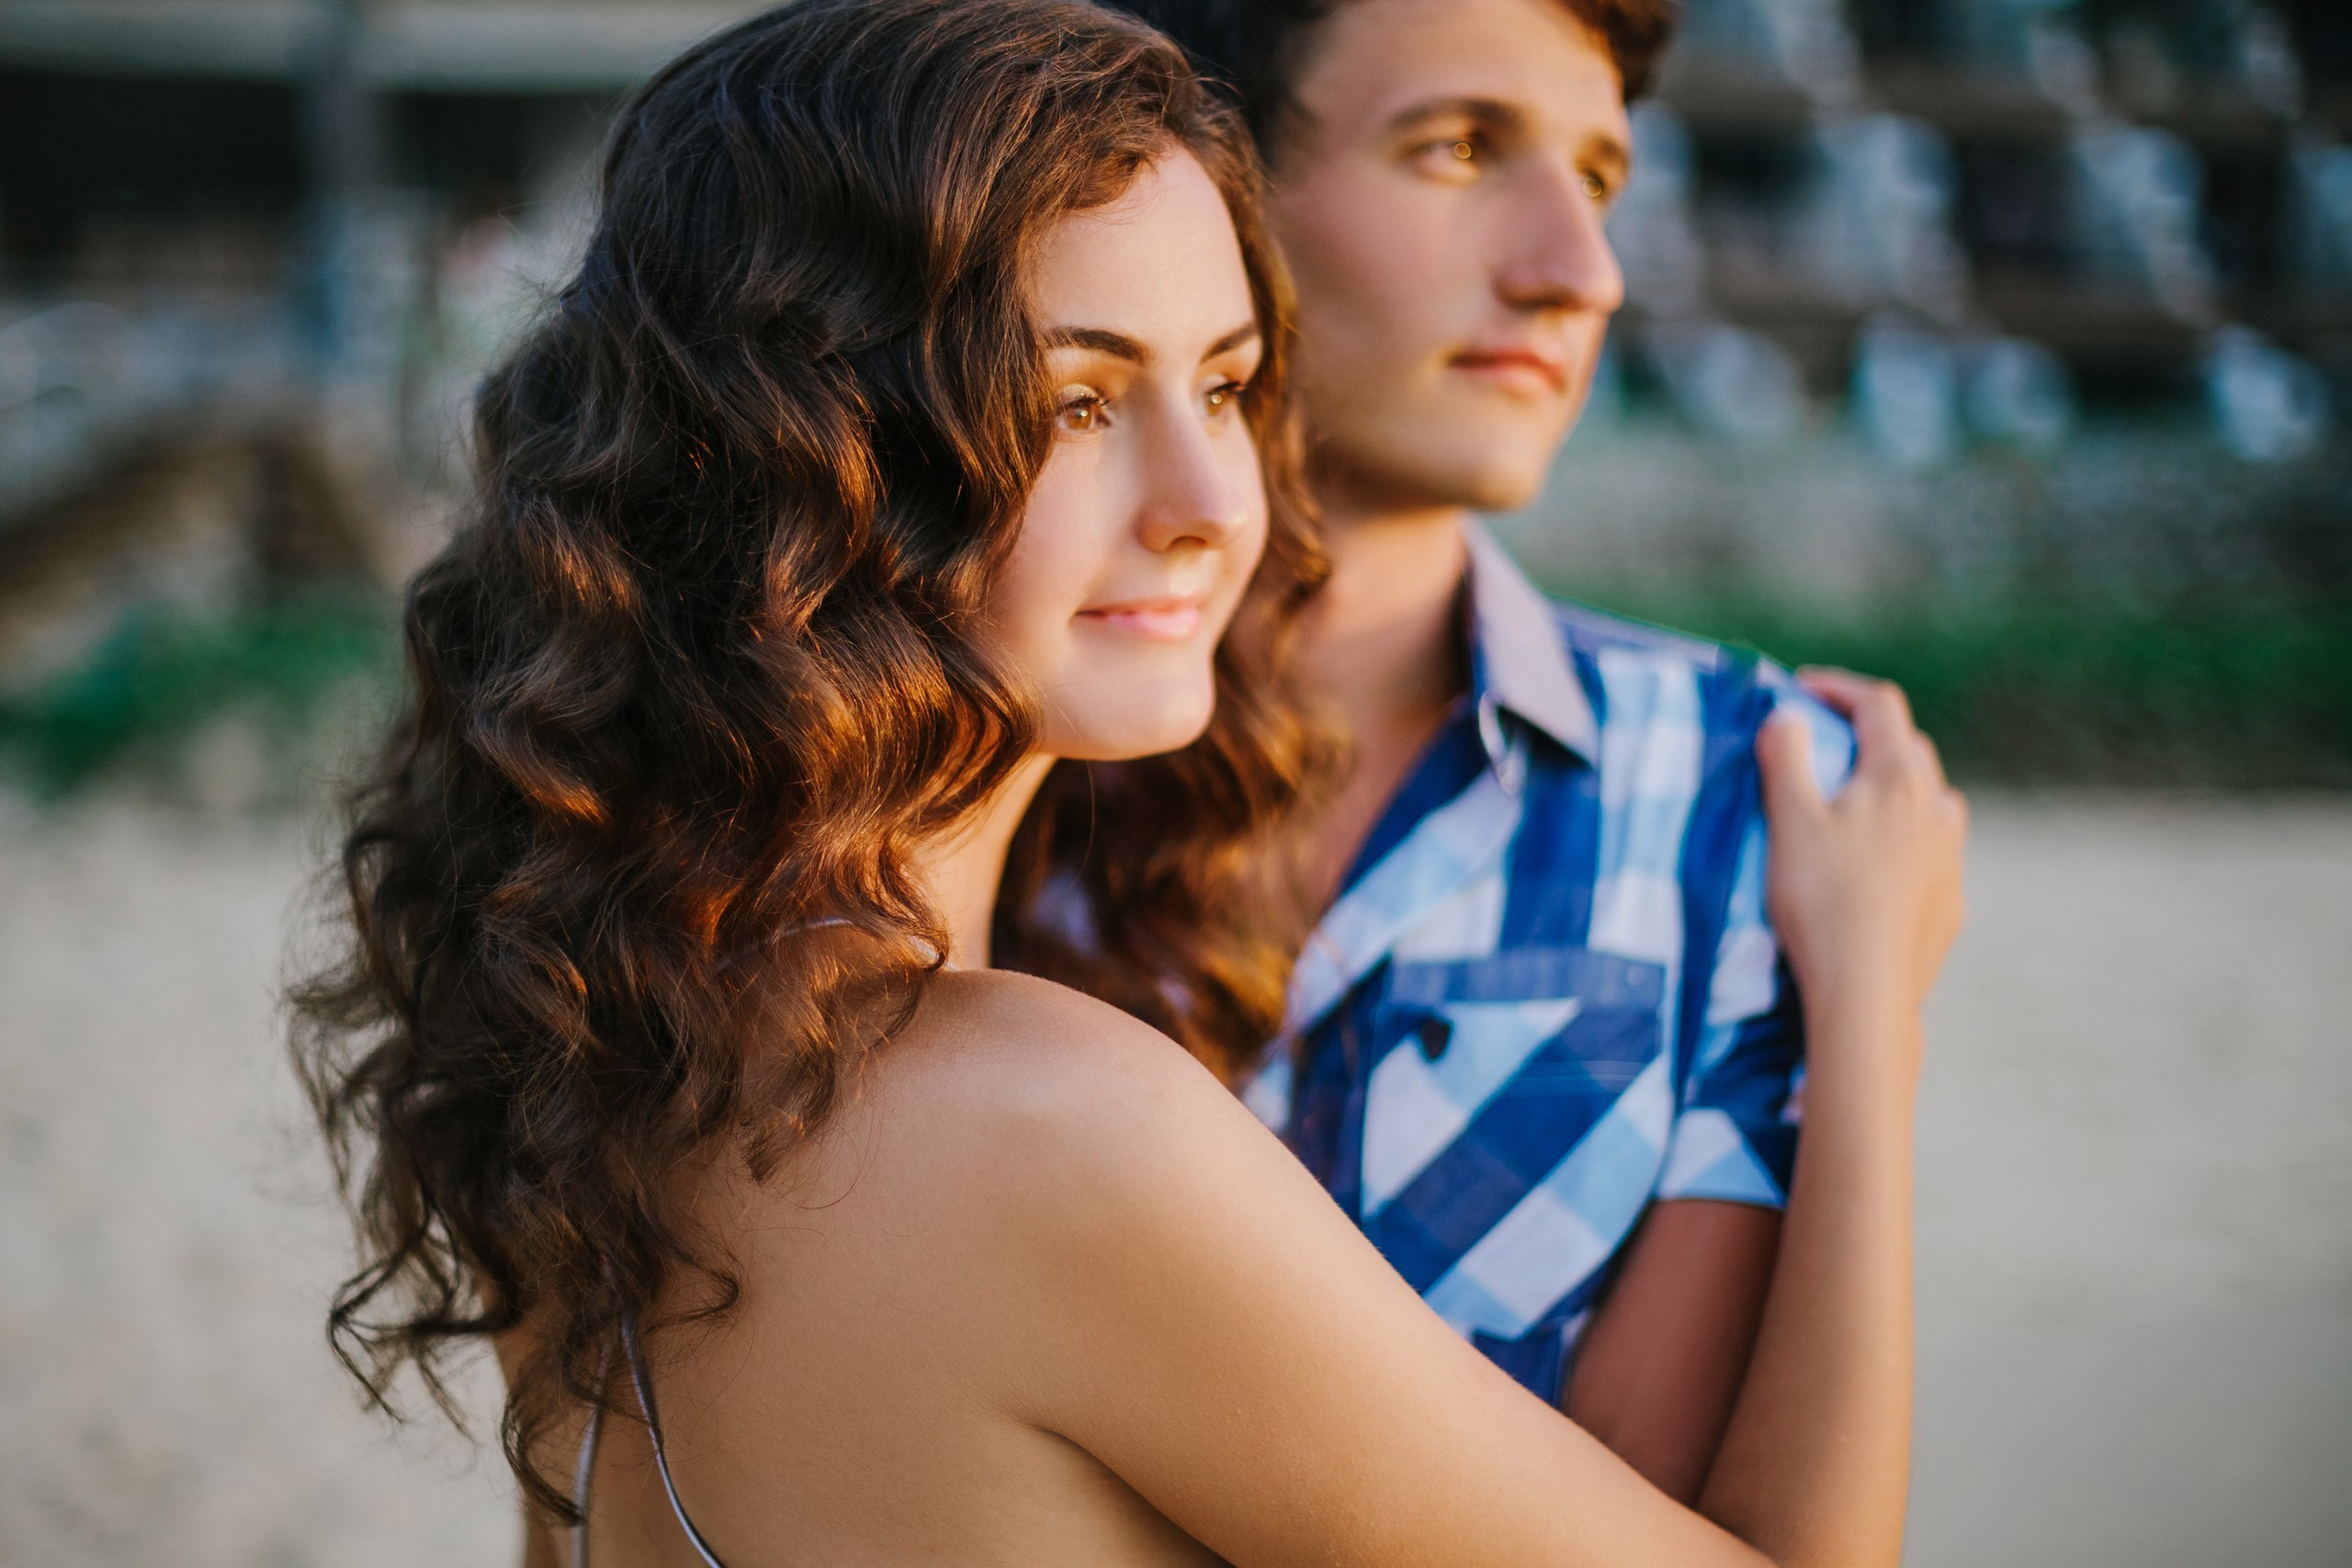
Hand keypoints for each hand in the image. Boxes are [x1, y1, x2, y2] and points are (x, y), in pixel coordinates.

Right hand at [1756, 669, 1967, 1039]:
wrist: (1866, 993)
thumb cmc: (1821, 899)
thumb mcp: (1789, 821)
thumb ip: (1785, 757)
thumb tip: (1785, 716)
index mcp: (1898, 777)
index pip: (1879, 705)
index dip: (1839, 688)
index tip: (1801, 688)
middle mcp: (1937, 808)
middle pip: (1909, 750)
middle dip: (1867, 737)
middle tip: (1824, 746)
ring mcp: (1951, 857)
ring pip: (1929, 802)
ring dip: (1895, 791)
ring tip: (1856, 809)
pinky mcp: (1950, 902)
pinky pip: (1930, 853)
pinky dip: (1903, 842)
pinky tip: (1874, 870)